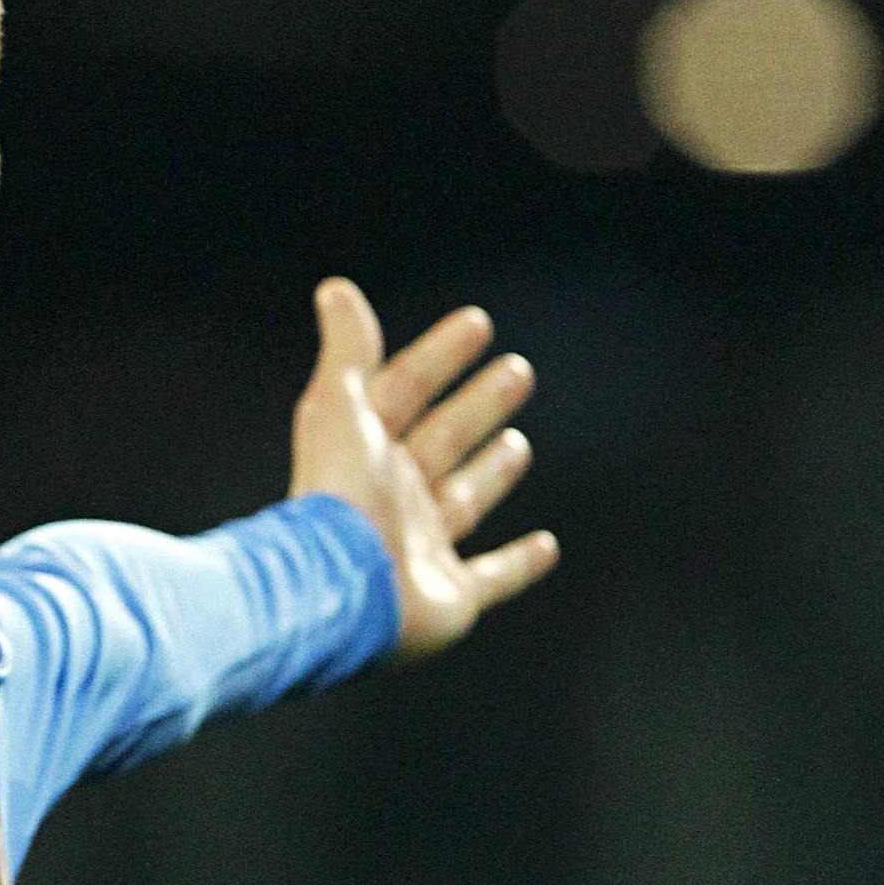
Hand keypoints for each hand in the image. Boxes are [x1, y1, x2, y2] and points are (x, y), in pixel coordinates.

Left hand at [289, 277, 558, 656]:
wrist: (340, 585)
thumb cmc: (339, 493)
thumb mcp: (340, 408)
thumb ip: (347, 350)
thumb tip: (335, 288)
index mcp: (363, 451)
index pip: (406, 390)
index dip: (439, 355)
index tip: (478, 322)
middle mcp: (392, 497)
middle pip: (442, 440)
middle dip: (477, 405)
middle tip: (518, 369)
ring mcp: (420, 548)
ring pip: (464, 501)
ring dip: (490, 472)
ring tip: (516, 441)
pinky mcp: (450, 596)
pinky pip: (493, 578)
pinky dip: (519, 564)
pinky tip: (547, 546)